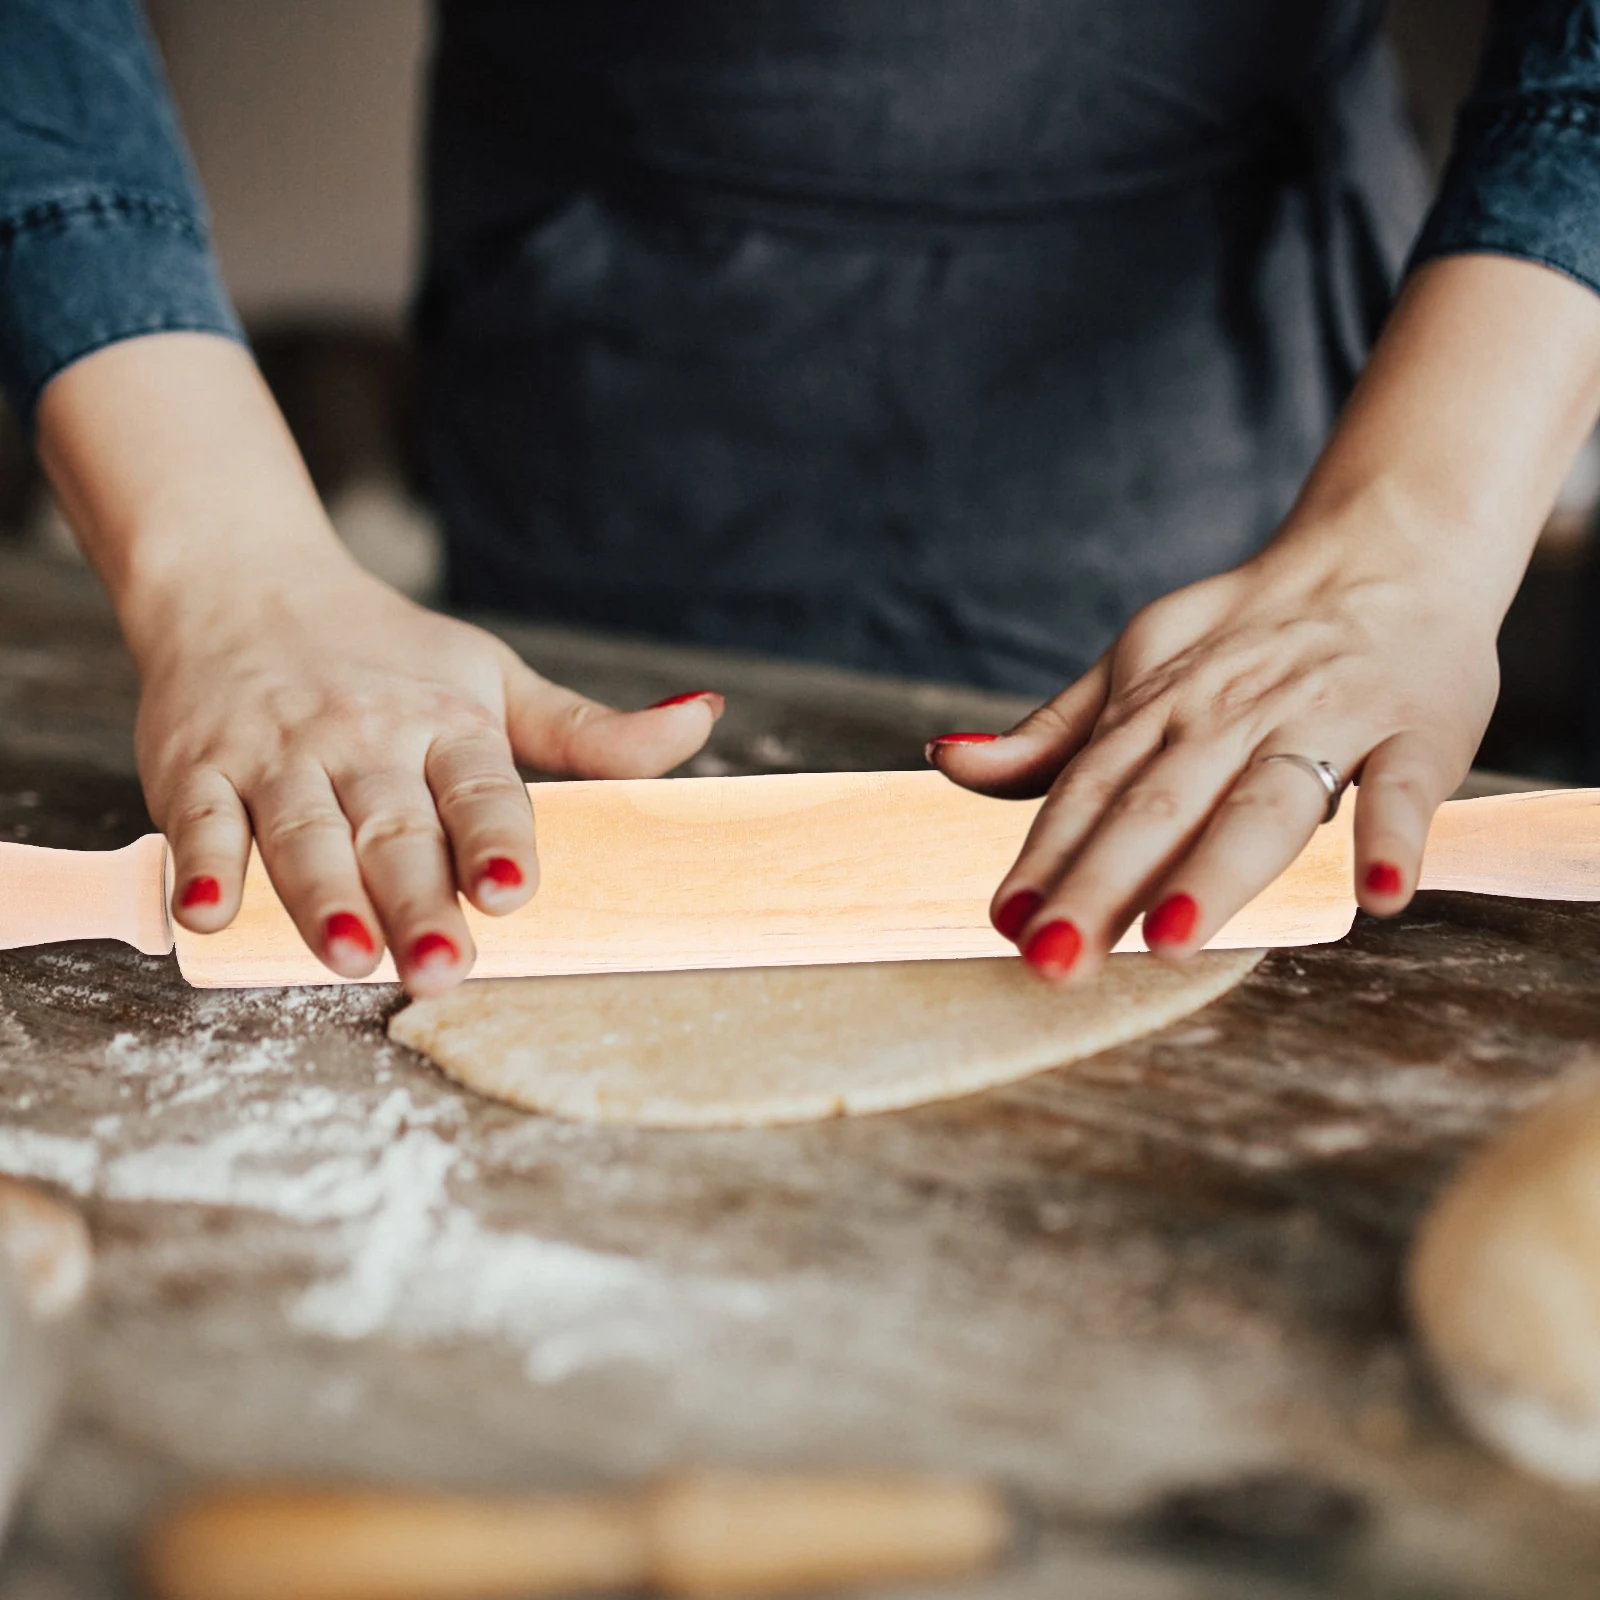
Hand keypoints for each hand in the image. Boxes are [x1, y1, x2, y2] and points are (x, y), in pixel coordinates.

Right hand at [132, 552, 720, 993]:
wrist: (245, 583)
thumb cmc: (388, 653)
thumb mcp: (496, 680)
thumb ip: (591, 732)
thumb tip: (705, 719)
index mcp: (447, 721)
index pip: (479, 786)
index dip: (496, 837)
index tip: (512, 890)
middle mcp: (366, 736)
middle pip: (394, 826)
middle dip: (417, 898)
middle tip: (442, 968)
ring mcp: (279, 751)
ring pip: (303, 830)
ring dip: (323, 895)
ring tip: (348, 954)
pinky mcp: (199, 764)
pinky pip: (200, 820)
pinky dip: (202, 867)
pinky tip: (211, 917)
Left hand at [928, 528, 1499, 981]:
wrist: (1385, 547)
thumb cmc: (1245, 632)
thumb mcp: (1132, 665)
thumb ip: (1052, 734)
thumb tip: (948, 760)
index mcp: (1158, 708)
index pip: (1091, 791)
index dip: (1046, 857)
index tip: (1006, 925)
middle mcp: (1231, 717)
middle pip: (1159, 808)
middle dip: (1102, 883)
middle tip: (1056, 958)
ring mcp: (1327, 720)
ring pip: (1265, 801)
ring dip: (1217, 869)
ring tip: (1172, 939)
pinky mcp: (1420, 729)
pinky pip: (1407, 787)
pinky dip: (1393, 835)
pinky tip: (1376, 894)